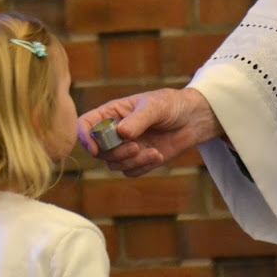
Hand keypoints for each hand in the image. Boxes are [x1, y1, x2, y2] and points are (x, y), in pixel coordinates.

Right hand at [77, 87, 223, 176]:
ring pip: (113, 164)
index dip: (84, 137)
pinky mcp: (138, 159)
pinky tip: (158, 155)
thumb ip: (138, 120)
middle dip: (115, 153)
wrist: (193, 118)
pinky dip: (143, 167)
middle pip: (98, 150)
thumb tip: (121, 134)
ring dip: (131, 162)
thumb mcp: (155, 107)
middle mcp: (113, 131)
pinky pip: (130, 171)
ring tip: (152, 152)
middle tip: (136, 147)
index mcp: (111, 113)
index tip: (94, 149)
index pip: (85, 124)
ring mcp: (125, 146)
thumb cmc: (170, 105)